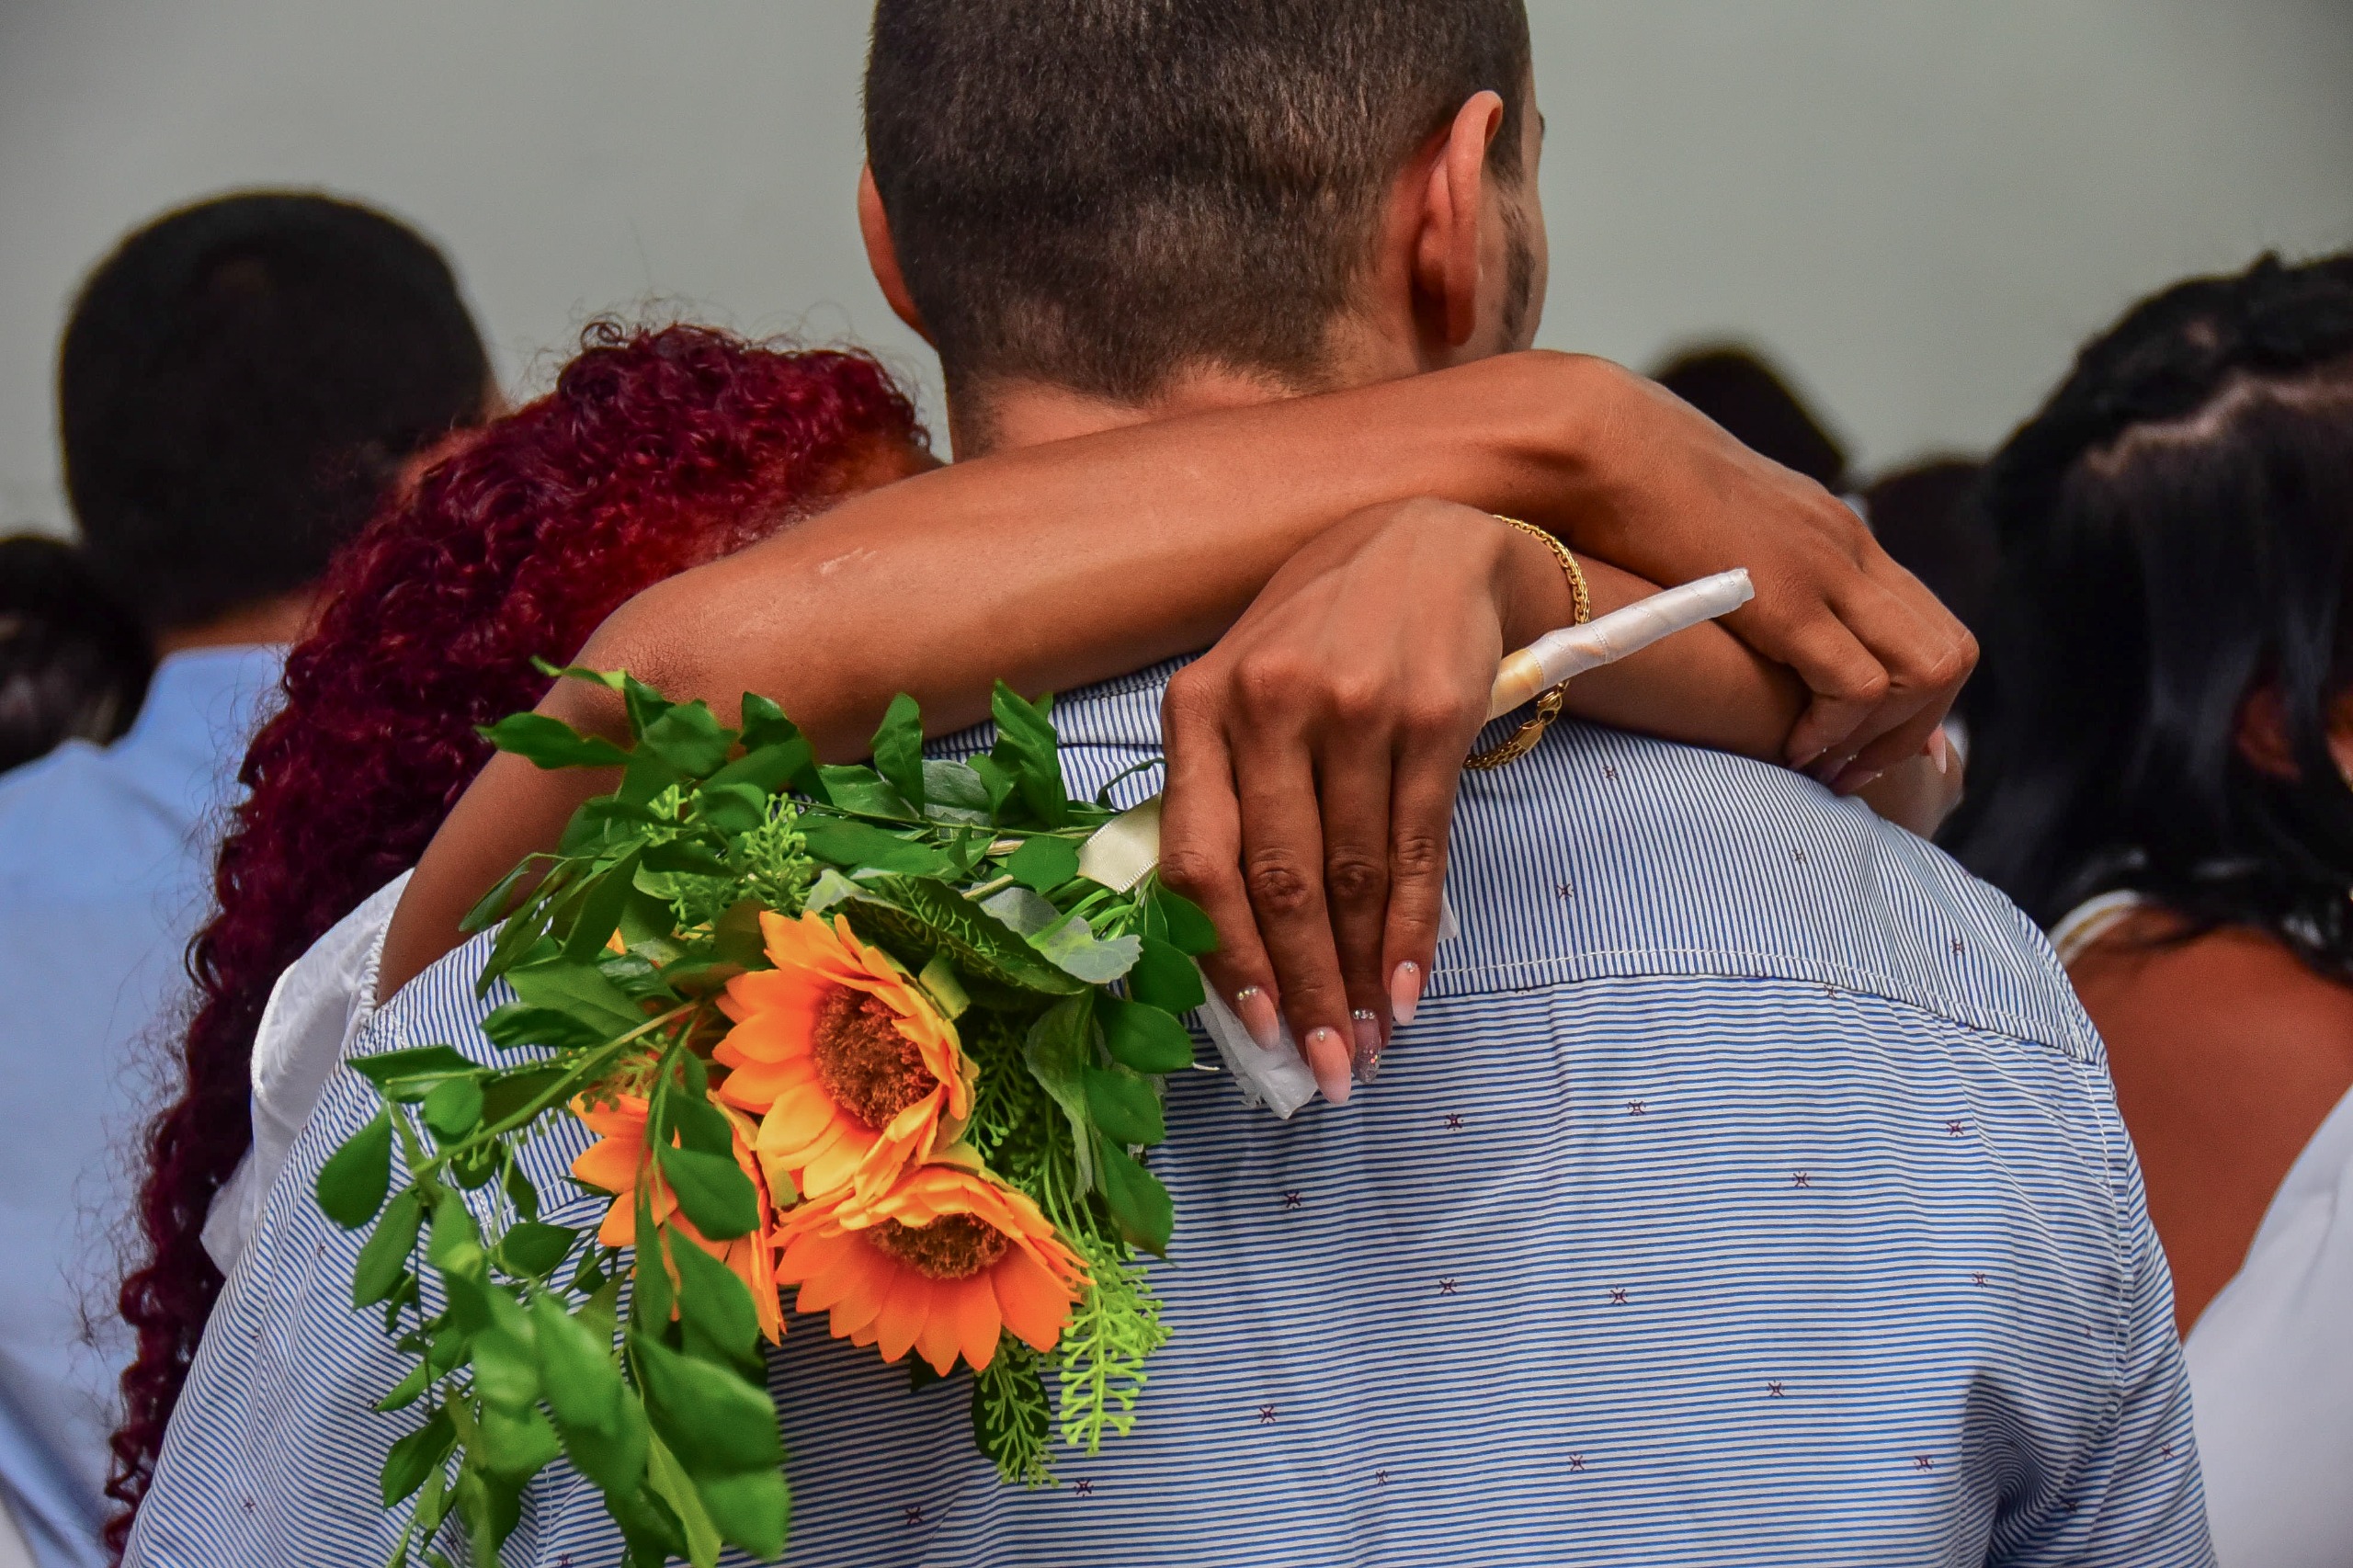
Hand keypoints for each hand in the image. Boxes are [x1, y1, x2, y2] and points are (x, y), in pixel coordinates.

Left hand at [1157, 499, 1564, 1103]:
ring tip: (1367, 1042)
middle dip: (1303, 991)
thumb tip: (1221, 944)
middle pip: (1280, 882)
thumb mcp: (1240, 690)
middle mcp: (1270, 704)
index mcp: (1199, 707)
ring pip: (1353, 876)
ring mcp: (1355, 708)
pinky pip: (1419, 849)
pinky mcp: (1433, 716)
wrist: (1424, 543)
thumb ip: (1220, 794)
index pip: (1196, 858)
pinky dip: (1413, 930)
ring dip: (1359, 976)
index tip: (1252, 1030)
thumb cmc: (1315, 635)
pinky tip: (1407, 985)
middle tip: (1323, 1068)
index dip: (1223, 957)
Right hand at [1536, 356, 1976, 790]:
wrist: (1598, 443)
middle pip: (1950, 652)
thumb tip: (1722, 604)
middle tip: (1848, 769)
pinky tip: (1787, 748)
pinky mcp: (1788, 598)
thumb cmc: (1625, 488)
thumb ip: (1739, 564)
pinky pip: (1859, 686)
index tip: (1857, 743)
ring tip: (1822, 765)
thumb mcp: (1706, 526)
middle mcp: (1849, 547)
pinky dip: (1834, 732)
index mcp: (1833, 534)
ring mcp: (1828, 568)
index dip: (1911, 700)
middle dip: (1914, 729)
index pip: (1925, 623)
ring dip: (1886, 736)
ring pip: (1930, 671)